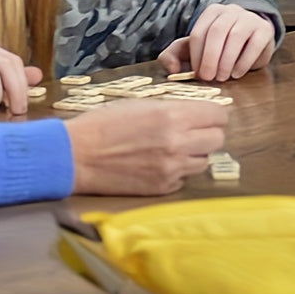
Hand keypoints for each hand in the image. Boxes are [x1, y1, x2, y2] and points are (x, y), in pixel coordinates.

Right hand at [66, 99, 227, 195]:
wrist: (75, 156)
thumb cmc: (106, 124)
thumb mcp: (144, 104)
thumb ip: (177, 108)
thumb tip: (200, 112)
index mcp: (174, 116)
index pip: (219, 115)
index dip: (213, 114)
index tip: (206, 115)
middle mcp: (178, 143)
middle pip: (218, 139)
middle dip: (208, 133)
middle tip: (193, 131)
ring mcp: (171, 169)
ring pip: (204, 161)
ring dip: (195, 154)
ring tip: (173, 148)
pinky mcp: (162, 188)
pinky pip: (184, 178)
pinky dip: (178, 171)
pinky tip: (159, 164)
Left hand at [158, 4, 275, 81]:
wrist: (250, 42)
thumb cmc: (218, 47)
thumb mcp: (193, 50)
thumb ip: (173, 56)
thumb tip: (172, 69)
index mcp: (211, 12)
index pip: (199, 32)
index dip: (196, 55)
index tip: (196, 73)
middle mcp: (231, 10)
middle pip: (217, 31)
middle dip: (211, 57)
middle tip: (208, 78)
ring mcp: (250, 18)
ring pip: (236, 36)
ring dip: (226, 60)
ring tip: (222, 78)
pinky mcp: (265, 30)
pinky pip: (255, 45)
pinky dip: (244, 62)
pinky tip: (237, 73)